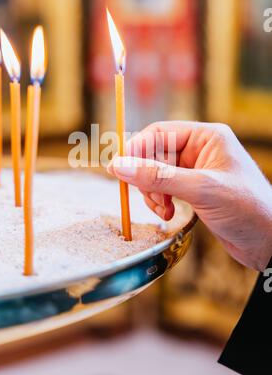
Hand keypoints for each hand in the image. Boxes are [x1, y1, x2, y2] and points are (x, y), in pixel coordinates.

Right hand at [107, 121, 271, 270]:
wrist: (269, 241)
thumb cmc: (246, 208)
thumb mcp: (200, 189)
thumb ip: (158, 177)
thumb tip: (118, 165)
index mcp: (206, 136)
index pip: (159, 133)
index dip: (136, 150)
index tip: (119, 170)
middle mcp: (200, 149)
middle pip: (154, 154)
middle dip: (148, 178)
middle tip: (153, 199)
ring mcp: (196, 170)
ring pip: (156, 174)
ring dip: (153, 193)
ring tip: (164, 211)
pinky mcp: (194, 189)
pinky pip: (164, 188)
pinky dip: (161, 201)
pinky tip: (170, 214)